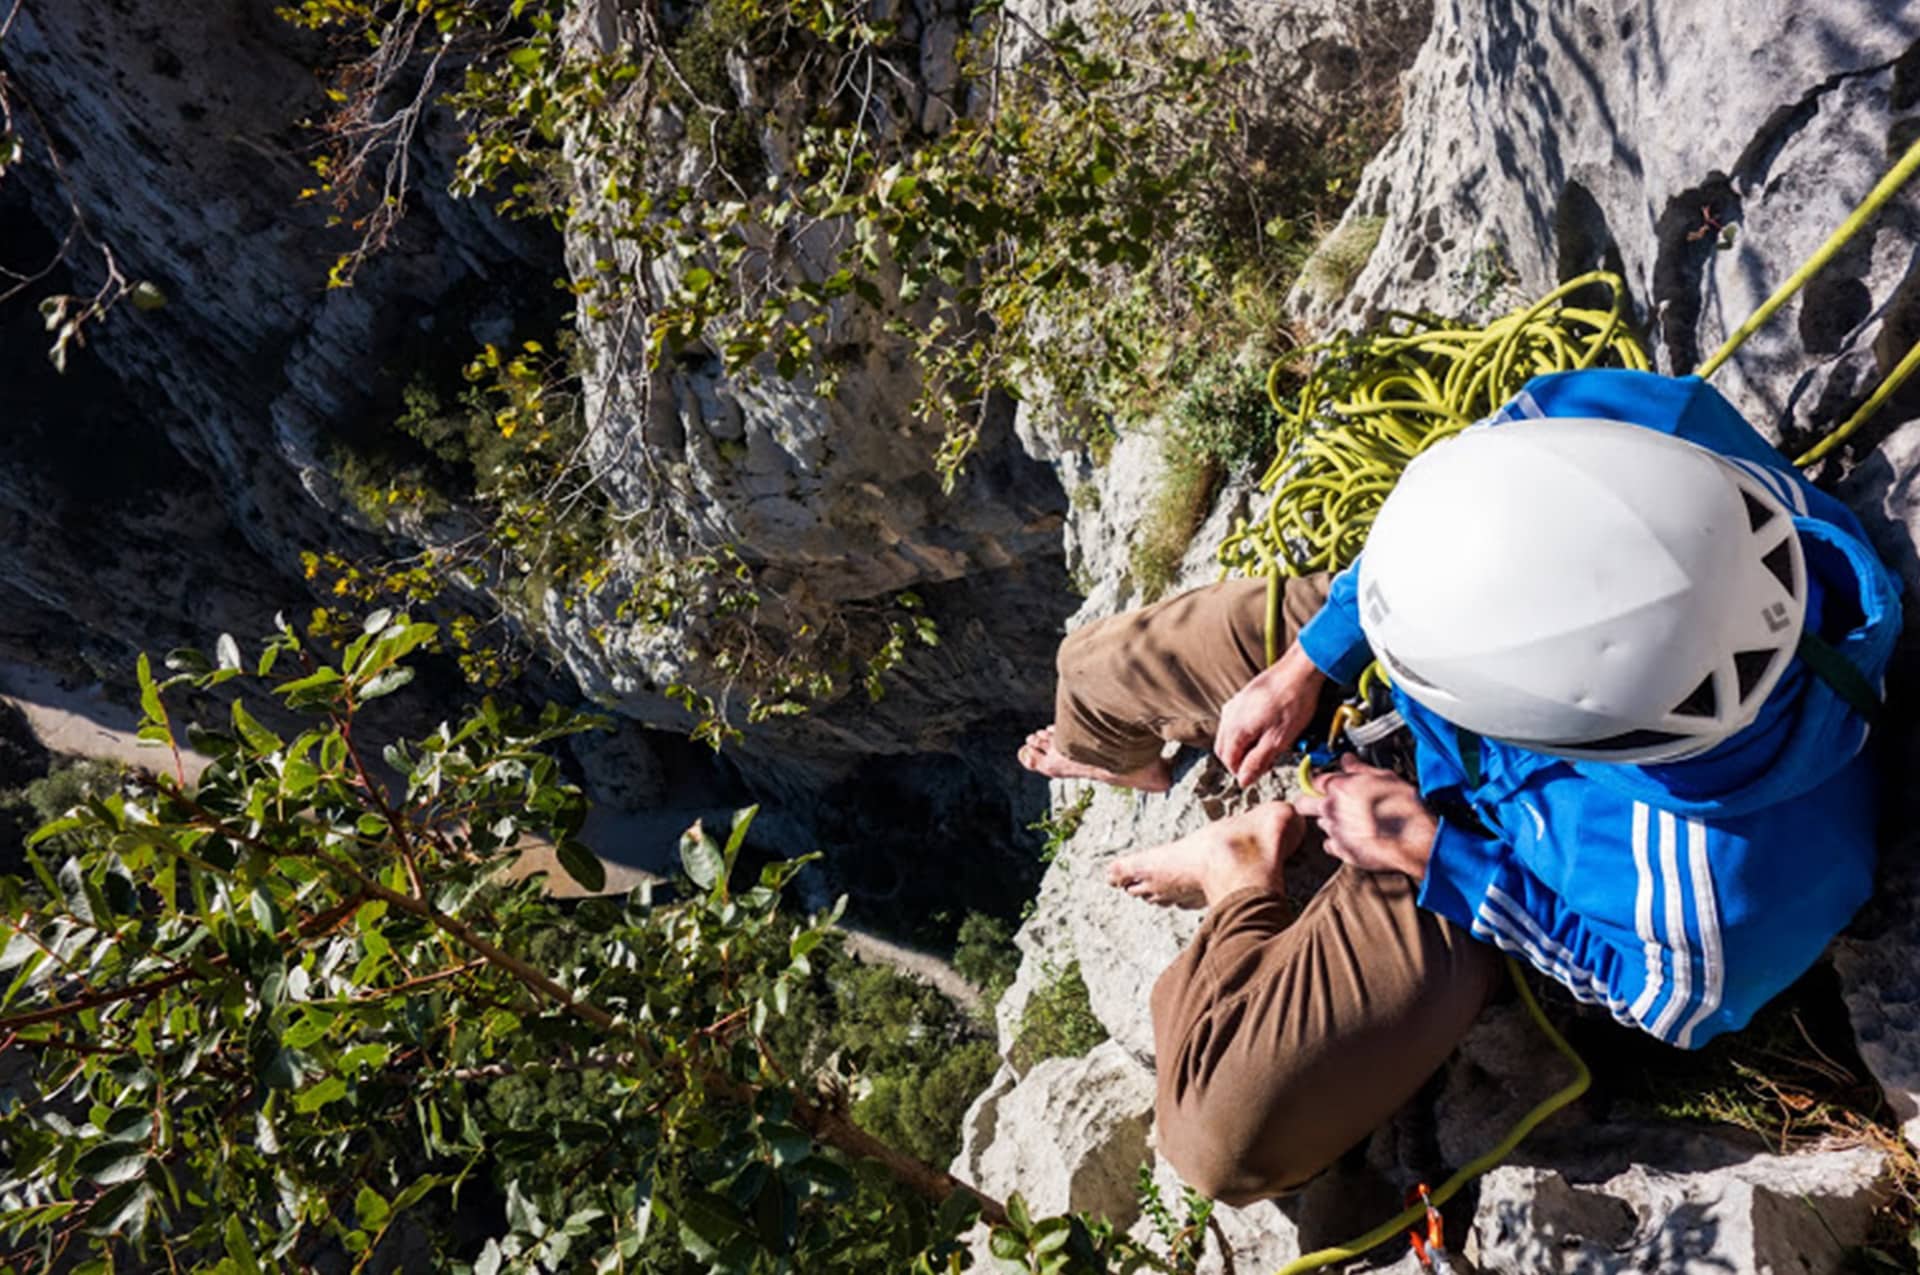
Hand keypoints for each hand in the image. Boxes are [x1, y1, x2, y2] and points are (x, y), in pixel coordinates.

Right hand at [1214, 643, 1325, 786]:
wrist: (1300, 671)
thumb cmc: (1293, 703)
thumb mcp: (1279, 740)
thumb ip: (1258, 762)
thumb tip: (1243, 780)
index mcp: (1235, 729)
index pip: (1228, 762)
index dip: (1244, 772)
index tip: (1261, 772)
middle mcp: (1228, 717)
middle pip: (1224, 750)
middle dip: (1241, 760)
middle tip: (1265, 761)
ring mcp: (1234, 705)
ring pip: (1229, 736)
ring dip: (1243, 746)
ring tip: (1268, 745)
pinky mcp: (1242, 697)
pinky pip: (1235, 722)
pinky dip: (1245, 732)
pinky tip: (1264, 729)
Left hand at [1291, 755, 1437, 880]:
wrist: (1414, 838)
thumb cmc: (1403, 807)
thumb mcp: (1384, 776)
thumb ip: (1359, 768)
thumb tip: (1349, 760)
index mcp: (1339, 787)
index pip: (1313, 780)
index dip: (1319, 781)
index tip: (1323, 783)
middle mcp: (1331, 808)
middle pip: (1303, 803)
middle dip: (1310, 801)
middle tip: (1324, 801)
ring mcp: (1334, 831)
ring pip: (1320, 823)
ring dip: (1330, 821)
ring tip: (1351, 820)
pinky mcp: (1342, 851)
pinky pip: (1329, 844)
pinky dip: (1337, 842)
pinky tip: (1353, 837)